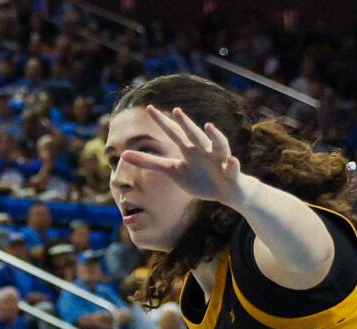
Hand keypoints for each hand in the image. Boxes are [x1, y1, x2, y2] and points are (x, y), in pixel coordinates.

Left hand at [117, 106, 245, 206]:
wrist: (228, 191)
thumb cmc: (200, 179)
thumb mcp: (173, 171)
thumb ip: (150, 163)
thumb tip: (124, 155)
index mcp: (189, 149)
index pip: (174, 133)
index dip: (162, 122)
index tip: (149, 108)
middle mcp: (204, 150)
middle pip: (193, 135)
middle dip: (186, 124)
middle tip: (176, 111)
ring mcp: (219, 160)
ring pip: (218, 145)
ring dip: (214, 136)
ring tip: (208, 126)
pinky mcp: (231, 173)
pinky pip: (233, 168)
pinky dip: (232, 164)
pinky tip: (232, 160)